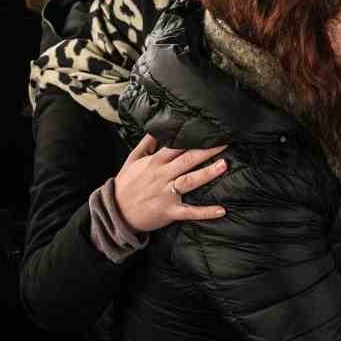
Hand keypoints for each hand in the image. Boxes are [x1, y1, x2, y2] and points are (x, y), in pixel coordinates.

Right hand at [109, 133, 228, 233]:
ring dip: (207, 173)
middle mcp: (162, 176)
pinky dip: (205, 212)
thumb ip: (146, 144)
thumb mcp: (132, 160)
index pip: (175, 146)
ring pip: (190, 181)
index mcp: (154, 163)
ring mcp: (166, 194)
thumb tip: (156, 128)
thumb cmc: (125, 185)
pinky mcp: (169, 211)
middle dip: (206, 151)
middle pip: (187, 160)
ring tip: (224, 165)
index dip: (191, 137)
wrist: (115, 212)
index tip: (206, 130)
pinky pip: (190, 212)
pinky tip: (221, 211)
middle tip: (224, 142)